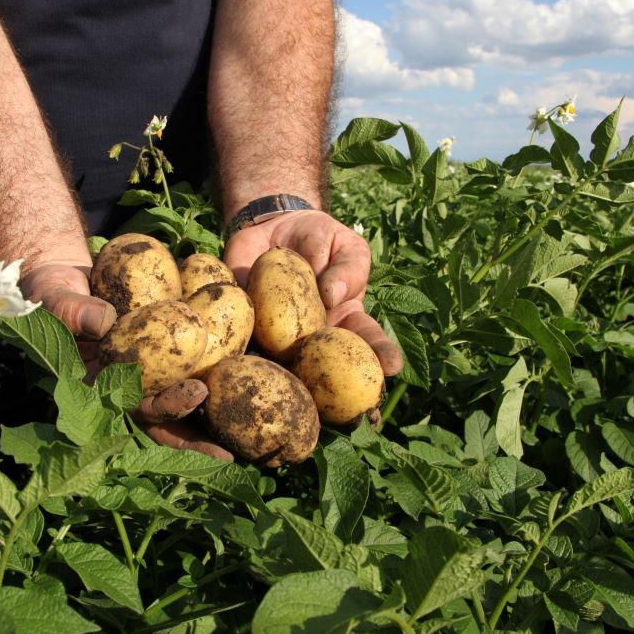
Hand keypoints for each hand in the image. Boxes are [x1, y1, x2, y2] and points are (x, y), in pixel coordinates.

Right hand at [22, 261, 231, 460]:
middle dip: (198, 424)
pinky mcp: (162, 344)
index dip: (165, 410)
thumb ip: (71, 312)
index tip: (195, 397)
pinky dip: (215, 359)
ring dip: (213, 403)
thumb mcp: (52, 299)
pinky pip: (189, 354)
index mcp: (99, 384)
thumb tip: (104, 322)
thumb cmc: (49, 292)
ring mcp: (146, 367)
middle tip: (232, 431)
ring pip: (182, 389)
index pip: (134, 406)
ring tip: (248, 411)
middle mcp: (126, 383)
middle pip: (166, 412)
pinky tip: (247, 362)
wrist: (63, 274)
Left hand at [223, 210, 403, 375]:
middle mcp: (316, 337)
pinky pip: (246, 341)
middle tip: (340, 406)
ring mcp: (281, 337)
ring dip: (284, 379)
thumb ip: (345, 268)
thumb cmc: (320, 238)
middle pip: (327, 371)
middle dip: (334, 393)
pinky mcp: (247, 328)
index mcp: (346, 319)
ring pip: (283, 365)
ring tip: (287, 389)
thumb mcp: (343, 245)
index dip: (382, 356)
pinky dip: (243, 351)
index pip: (369, 341)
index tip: (391, 368)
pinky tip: (242, 362)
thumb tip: (331, 294)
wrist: (272, 226)